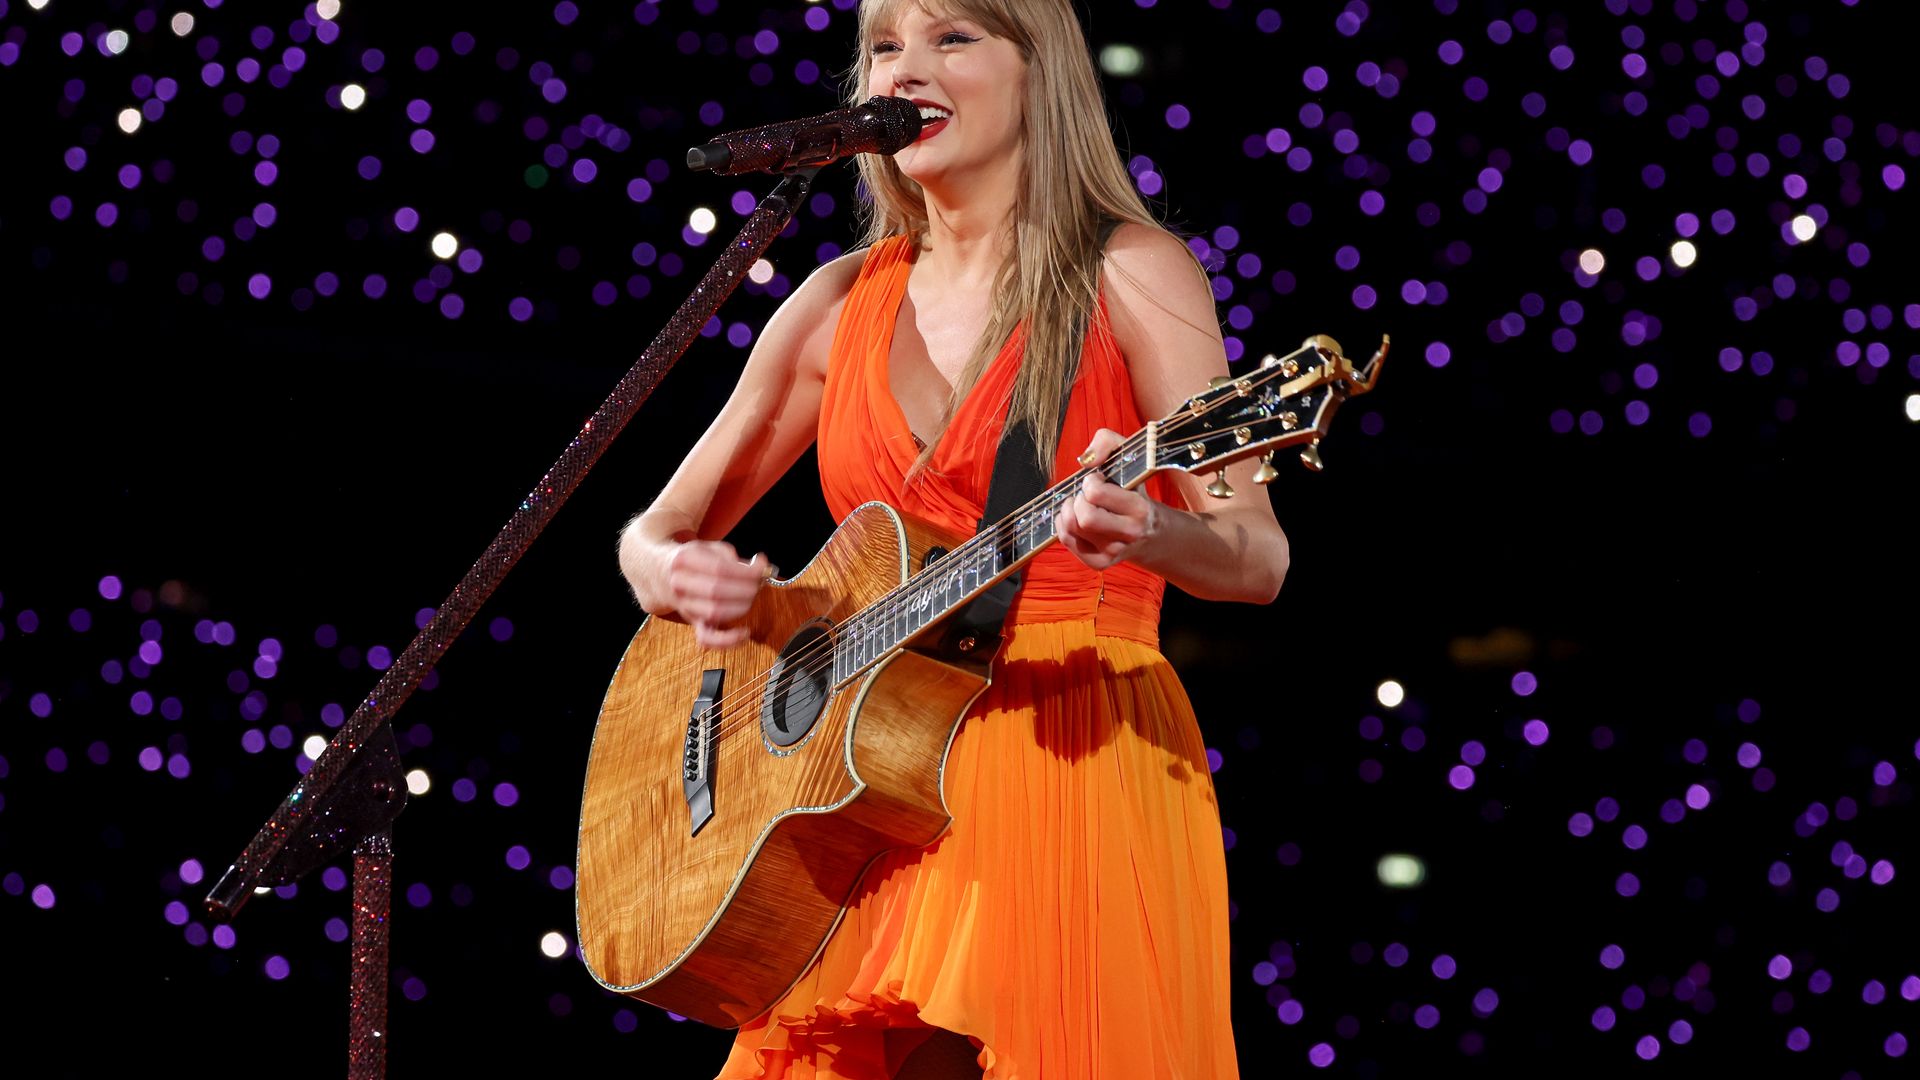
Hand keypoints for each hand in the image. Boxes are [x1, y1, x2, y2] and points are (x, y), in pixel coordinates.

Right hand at [656, 541, 774, 648]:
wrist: (662, 574)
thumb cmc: (693, 560)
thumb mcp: (708, 548)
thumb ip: (732, 556)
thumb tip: (760, 567)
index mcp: (683, 560)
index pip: (719, 569)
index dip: (746, 572)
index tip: (762, 569)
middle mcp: (679, 584)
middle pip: (717, 591)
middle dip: (746, 589)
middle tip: (758, 584)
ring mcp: (683, 605)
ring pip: (714, 613)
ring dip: (741, 607)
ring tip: (751, 598)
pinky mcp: (691, 622)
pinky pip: (707, 639)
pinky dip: (727, 640)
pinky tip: (744, 633)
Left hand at [1055, 428, 1158, 570]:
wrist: (1151, 531)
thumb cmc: (1133, 489)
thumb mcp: (1128, 457)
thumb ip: (1107, 441)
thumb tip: (1086, 459)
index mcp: (1140, 509)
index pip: (1096, 494)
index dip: (1090, 482)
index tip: (1098, 480)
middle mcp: (1130, 534)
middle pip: (1084, 518)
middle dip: (1078, 500)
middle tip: (1087, 495)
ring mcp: (1114, 551)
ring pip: (1072, 529)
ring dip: (1068, 511)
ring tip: (1080, 505)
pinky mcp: (1100, 563)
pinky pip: (1067, 542)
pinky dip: (1064, 527)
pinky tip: (1075, 519)